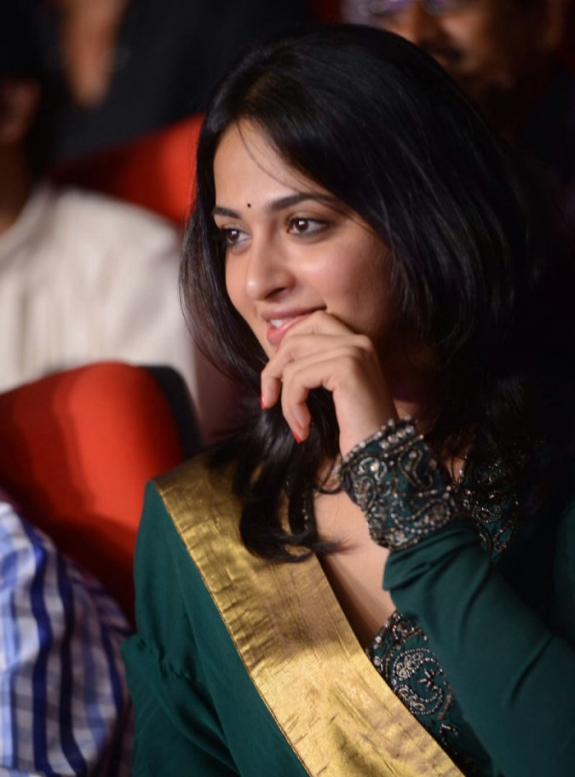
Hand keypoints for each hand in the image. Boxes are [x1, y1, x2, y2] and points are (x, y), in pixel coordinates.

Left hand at [260, 311, 396, 456]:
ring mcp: (354, 352)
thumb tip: (275, 359)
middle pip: (296, 337)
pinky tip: (304, 428)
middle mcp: (359, 341)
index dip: (287, 348)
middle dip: (274, 368)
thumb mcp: (334, 390)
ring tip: (298, 425)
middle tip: (269, 400)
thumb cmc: (357, 428)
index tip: (276, 382)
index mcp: (358, 342)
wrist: (383, 455)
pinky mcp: (346, 368)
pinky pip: (298, 378)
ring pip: (293, 363)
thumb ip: (313, 366)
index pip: (312, 323)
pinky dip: (293, 405)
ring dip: (286, 399)